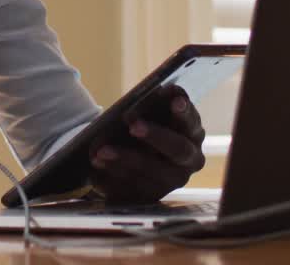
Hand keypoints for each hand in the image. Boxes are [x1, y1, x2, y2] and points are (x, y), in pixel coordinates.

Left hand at [88, 84, 205, 202]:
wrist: (134, 154)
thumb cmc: (147, 124)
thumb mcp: (153, 112)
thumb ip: (156, 103)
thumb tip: (157, 92)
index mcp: (193, 134)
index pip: (191, 122)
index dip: (184, 112)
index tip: (175, 99)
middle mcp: (188, 162)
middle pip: (177, 149)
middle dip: (155, 136)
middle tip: (133, 125)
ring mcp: (171, 182)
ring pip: (151, 172)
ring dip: (125, 160)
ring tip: (102, 151)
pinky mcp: (149, 197)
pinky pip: (132, 190)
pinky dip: (112, 178)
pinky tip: (96, 170)